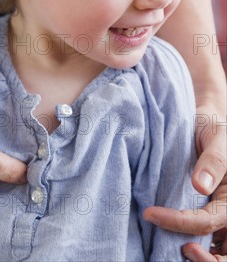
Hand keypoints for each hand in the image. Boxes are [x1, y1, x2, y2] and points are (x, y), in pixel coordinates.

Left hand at [143, 102, 226, 257]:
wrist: (204, 121)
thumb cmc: (213, 128)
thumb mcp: (219, 138)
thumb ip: (214, 160)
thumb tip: (200, 186)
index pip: (208, 221)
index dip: (180, 223)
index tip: (151, 214)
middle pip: (225, 251)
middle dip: (205, 259)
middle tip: (181, 251)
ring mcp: (219, 214)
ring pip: (218, 248)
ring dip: (201, 257)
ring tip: (176, 252)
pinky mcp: (207, 211)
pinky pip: (207, 237)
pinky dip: (193, 244)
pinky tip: (173, 242)